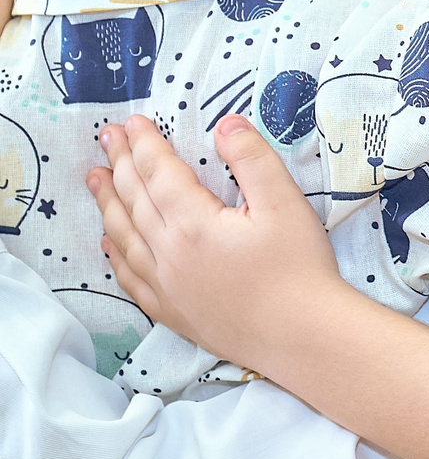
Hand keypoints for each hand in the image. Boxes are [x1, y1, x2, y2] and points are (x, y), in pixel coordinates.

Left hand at [88, 113, 343, 368]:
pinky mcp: (171, 310)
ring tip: (94, 179)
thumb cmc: (300, 269)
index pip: (158, 172)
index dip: (144, 144)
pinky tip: (108, 242)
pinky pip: (130, 277)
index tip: (132, 122)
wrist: (303, 336)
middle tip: (106, 137)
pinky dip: (114, 254)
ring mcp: (165, 284)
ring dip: (107, 203)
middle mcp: (167, 252)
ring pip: (123, 235)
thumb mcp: (286, 204)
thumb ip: (253, 159)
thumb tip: (227, 124)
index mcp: (193, 222)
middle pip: (134, 199)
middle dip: (119, 164)